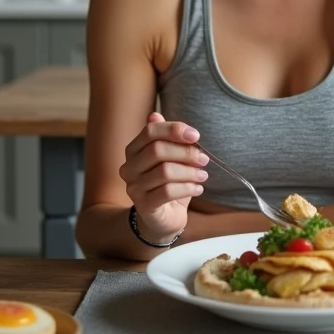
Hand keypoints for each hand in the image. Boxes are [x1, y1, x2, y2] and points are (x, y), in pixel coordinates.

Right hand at [119, 112, 208, 242]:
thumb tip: (155, 115)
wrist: (164, 218)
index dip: (174, 130)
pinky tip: (198, 189)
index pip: (151, 131)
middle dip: (186, 153)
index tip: (196, 136)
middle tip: (204, 159)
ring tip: (203, 175)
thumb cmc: (169, 183)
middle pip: (158, 150)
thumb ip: (167, 138)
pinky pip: (168, 191)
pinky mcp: (144, 205)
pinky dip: (188, 188)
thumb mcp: (171, 158)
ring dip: (190, 172)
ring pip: (165, 172)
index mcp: (134, 150)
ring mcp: (134, 187)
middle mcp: (129, 167)